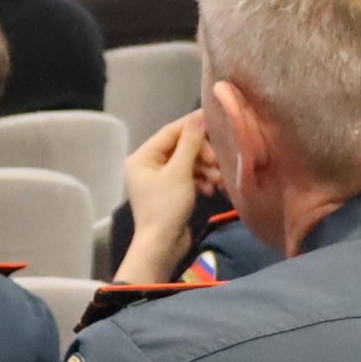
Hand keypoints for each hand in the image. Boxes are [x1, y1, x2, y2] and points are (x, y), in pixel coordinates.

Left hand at [115, 110, 212, 283]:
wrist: (162, 246)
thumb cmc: (166, 207)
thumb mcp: (180, 172)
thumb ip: (190, 143)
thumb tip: (199, 115)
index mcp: (143, 157)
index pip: (171, 132)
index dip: (193, 126)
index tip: (216, 123)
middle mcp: (148, 165)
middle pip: (181, 148)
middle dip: (202, 155)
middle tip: (217, 163)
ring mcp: (160, 179)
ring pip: (188, 163)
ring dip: (206, 169)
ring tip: (218, 180)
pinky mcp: (171, 193)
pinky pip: (189, 178)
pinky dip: (202, 181)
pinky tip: (212, 190)